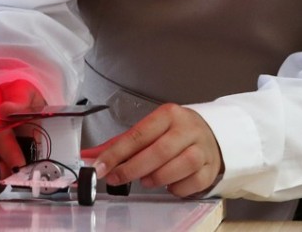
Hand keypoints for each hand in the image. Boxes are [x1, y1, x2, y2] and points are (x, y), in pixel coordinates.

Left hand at [81, 103, 222, 197]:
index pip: (138, 134)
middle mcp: (187, 129)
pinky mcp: (211, 168)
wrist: (211, 134)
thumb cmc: (172, 132)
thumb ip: (120, 143)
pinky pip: (193, 183)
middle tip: (116, 178)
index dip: (116, 153)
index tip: (100, 166)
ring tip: (145, 180)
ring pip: (179, 166)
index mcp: (168, 115)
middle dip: (132, 169)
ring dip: (156, 178)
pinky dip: (176, 188)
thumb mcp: (148, 129)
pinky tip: (168, 184)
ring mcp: (203, 148)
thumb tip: (90, 155)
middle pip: (158, 151)